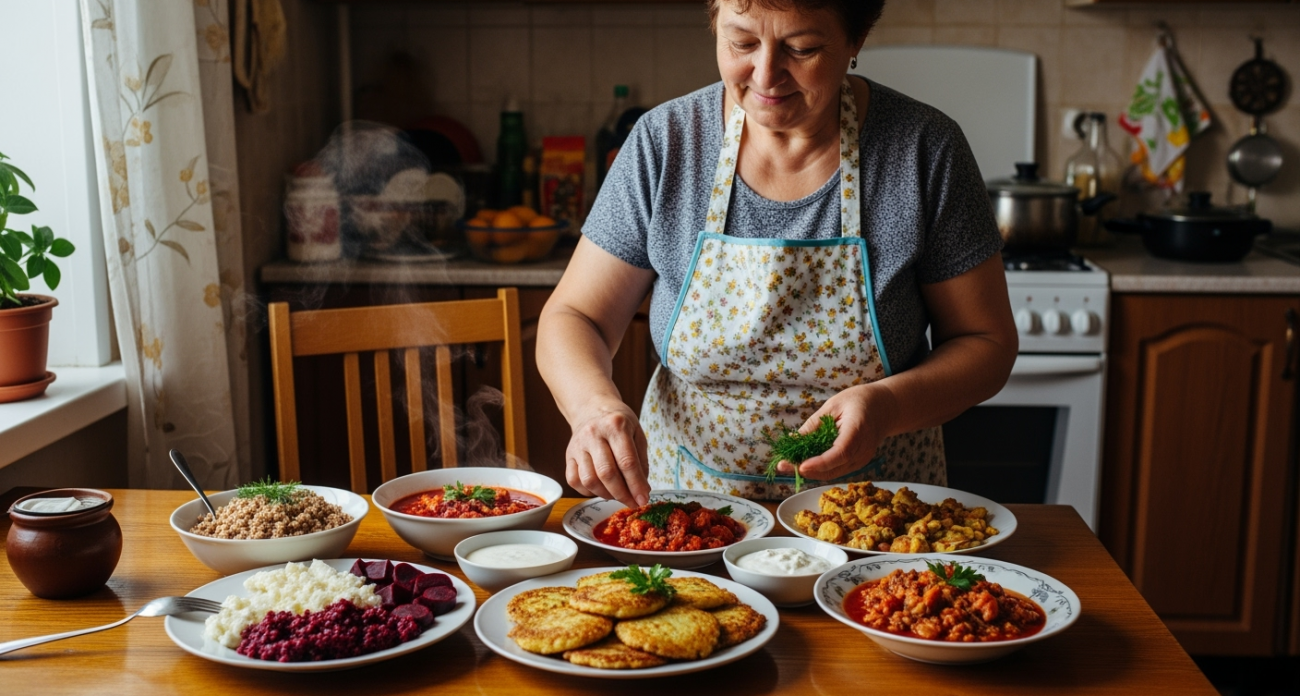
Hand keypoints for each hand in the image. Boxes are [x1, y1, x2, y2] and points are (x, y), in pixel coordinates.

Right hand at [565, 401, 650, 507]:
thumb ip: (641, 460)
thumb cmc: (618, 423)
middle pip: (606, 473)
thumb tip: (641, 489)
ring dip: (606, 494)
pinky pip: (575, 481)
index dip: (636, 485)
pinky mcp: (568, 455)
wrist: (592, 409)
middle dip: (622, 494)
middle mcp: (593, 434)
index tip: (643, 499)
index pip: (627, 462)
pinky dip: (589, 491)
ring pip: (589, 480)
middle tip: (632, 502)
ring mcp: (578, 445)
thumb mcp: (637, 433)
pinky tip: (601, 487)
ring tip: (617, 494)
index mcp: (615, 425)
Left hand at [776, 384, 899, 480]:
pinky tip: (803, 462)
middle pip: (834, 468)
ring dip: (810, 472)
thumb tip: (793, 441)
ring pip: (833, 473)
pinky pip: (836, 470)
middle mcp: (862, 450)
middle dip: (806, 470)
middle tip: (782, 466)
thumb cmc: (859, 401)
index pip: (841, 452)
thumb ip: (814, 424)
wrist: (885, 407)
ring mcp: (862, 459)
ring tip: (788, 464)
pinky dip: (819, 469)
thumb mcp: (833, 405)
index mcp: (858, 430)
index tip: (801, 466)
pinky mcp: (858, 463)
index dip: (820, 462)